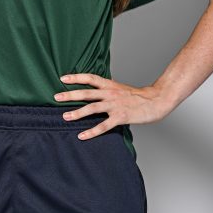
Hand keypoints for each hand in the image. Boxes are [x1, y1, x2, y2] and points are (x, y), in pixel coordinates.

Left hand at [55, 73, 173, 139]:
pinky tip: (82, 135)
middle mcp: (110, 93)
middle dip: (70, 95)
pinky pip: (103, 126)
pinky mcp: (120, 117)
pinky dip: (91, 131)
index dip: (76, 77)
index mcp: (109, 85)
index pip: (90, 77)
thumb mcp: (119, 88)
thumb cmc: (137, 96)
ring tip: (65, 117)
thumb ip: (106, 88)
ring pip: (92, 108)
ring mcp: (115, 105)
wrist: (156, 101)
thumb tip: (93, 88)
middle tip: (56, 97)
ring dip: (77, 113)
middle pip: (86, 93)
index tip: (63, 78)